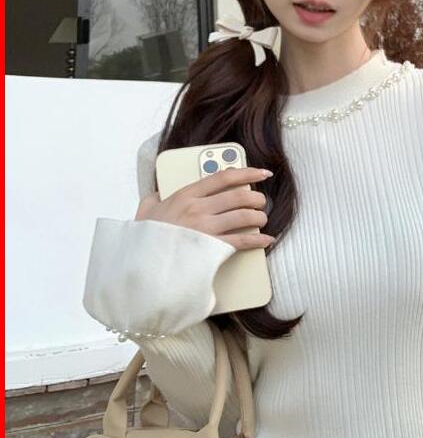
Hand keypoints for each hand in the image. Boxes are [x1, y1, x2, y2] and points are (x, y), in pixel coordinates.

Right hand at [135, 166, 275, 250]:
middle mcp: (198, 209)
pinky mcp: (212, 249)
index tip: (261, 173)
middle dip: (256, 198)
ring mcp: (206, 229)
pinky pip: (242, 241)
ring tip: (261, 220)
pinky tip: (266, 240)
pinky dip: (258, 240)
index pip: (223, 177)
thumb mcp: (145, 211)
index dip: (247, 173)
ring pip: (245, 216)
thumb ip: (154, 199)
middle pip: (239, 196)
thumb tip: (158, 194)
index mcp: (184, 195)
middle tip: (261, 202)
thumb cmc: (145, 239)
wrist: (142, 264)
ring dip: (259, 218)